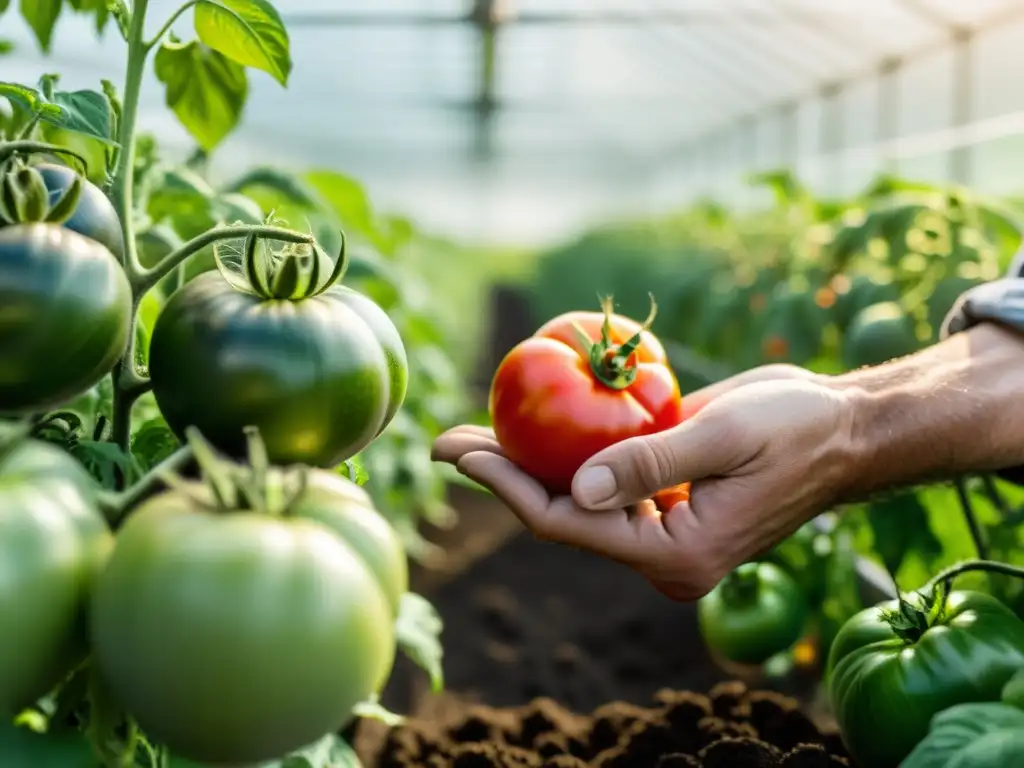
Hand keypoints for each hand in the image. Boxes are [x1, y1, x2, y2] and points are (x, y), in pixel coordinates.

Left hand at [433, 364, 859, 600]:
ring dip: (524, 464)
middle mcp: (660, 553)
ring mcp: (660, 529)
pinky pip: (600, 482)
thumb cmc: (795, 429)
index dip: (508, 488)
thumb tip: (577, 491)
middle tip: (443, 441)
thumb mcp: (725, 437)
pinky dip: (564, 455)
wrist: (840, 430)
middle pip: (560, 516)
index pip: (569, 524)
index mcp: (675, 554)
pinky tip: (530, 427)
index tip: (461, 453)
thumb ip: (651, 465)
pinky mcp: (663, 502)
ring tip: (471, 430)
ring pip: (573, 499)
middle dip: (500, 476)